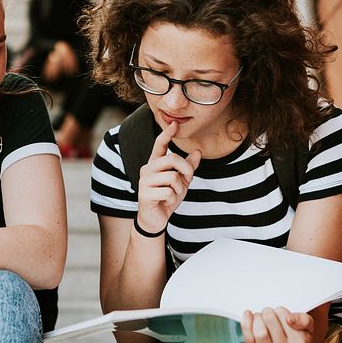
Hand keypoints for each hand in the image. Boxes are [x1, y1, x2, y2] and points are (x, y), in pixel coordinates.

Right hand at [135, 120, 200, 234]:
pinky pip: (168, 191)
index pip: (159, 145)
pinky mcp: (144, 193)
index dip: (167, 134)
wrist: (155, 219)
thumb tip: (197, 151)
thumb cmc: (166, 198)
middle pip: (172, 158)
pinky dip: (172, 199)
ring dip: (179, 189)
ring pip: (172, 177)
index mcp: (155, 164)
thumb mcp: (181, 181)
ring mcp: (144, 180)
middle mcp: (147, 169)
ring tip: (173, 195)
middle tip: (188, 180)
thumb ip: (188, 167)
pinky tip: (166, 202)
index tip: (174, 123)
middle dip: (186, 170)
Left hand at [241, 307, 313, 342]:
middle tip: (267, 315)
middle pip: (269, 320)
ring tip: (259, 318)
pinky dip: (246, 323)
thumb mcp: (306, 328)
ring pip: (260, 332)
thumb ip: (304, 320)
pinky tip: (248, 317)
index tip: (279, 314)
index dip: (279, 311)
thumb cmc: (292, 338)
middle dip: (266, 312)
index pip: (285, 316)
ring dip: (256, 318)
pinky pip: (248, 338)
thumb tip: (289, 319)